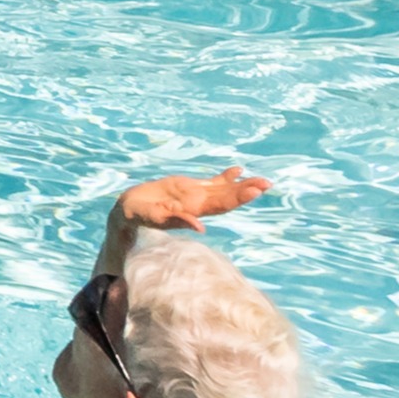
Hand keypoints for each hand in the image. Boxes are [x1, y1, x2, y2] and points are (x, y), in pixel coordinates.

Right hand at [113, 167, 270, 229]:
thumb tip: (201, 228)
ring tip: (263, 180)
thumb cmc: (140, 216)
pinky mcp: (189, 188)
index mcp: (194, 211)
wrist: (131, 211)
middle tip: (268, 183)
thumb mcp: (156, 217)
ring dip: (243, 184)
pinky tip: (238, 170)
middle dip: (247, 190)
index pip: (221, 205)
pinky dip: (225, 177)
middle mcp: (199, 205)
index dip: (238, 198)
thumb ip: (178, 220)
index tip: (255, 191)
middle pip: (228, 197)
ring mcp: (196, 196)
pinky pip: (211, 182)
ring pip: (224, 190)